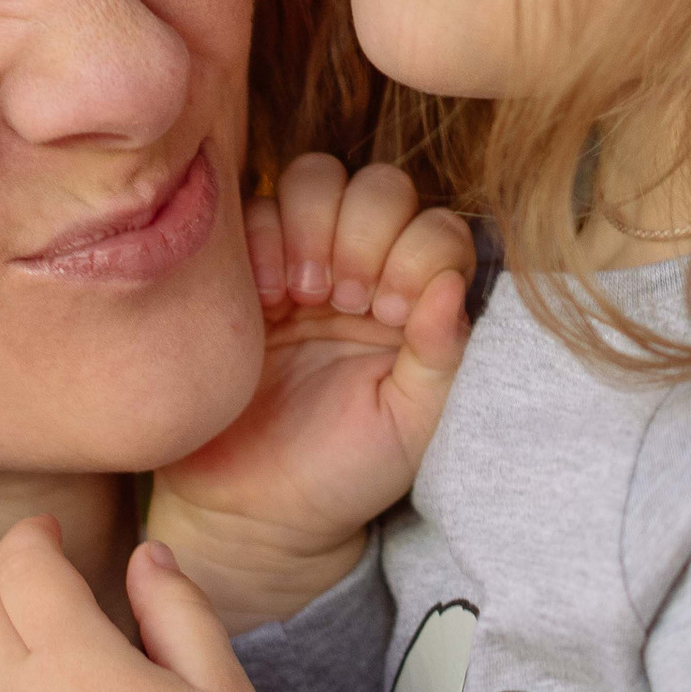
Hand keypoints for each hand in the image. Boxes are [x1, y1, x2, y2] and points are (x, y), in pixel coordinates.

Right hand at [148, 157, 474, 629]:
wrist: (255, 512)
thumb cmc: (343, 474)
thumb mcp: (410, 426)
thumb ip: (440, 356)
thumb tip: (452, 285)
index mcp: (415, 302)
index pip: (436, 227)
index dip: (416, 253)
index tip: (391, 315)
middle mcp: (363, 269)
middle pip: (379, 186)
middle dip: (365, 232)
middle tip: (346, 299)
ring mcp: (298, 263)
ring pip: (316, 179)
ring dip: (313, 224)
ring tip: (302, 294)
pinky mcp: (239, 271)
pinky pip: (251, 211)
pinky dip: (263, 237)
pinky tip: (265, 297)